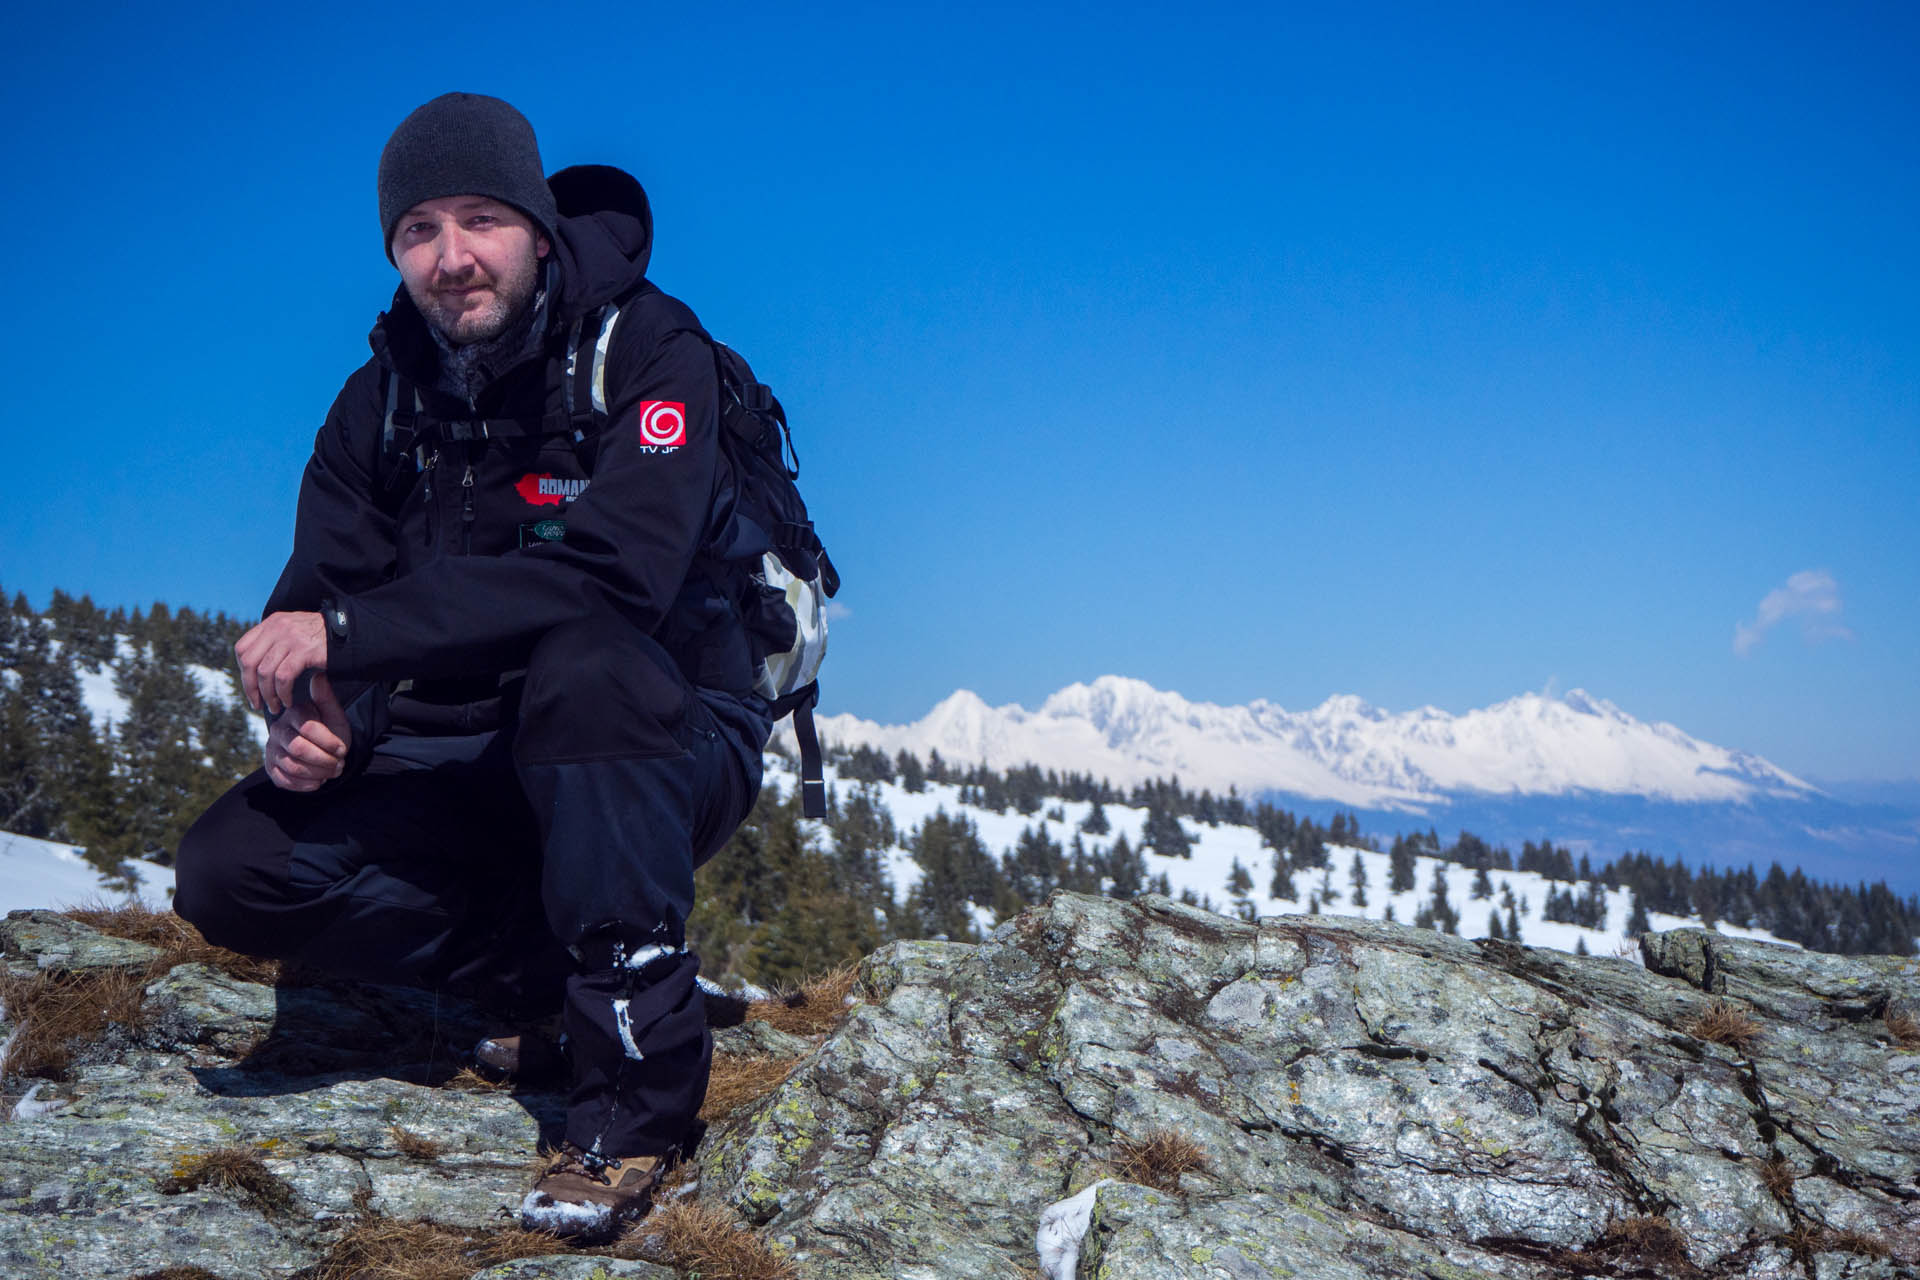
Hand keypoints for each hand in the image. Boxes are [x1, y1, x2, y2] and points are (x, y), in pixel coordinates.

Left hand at [236, 611, 326, 714]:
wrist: (351, 632)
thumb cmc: (322, 638)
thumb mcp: (293, 631)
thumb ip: (274, 642)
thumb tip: (255, 667)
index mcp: (272, 623)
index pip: (242, 649)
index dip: (243, 672)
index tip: (252, 687)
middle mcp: (278, 628)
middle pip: (249, 662)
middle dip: (250, 687)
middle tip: (257, 703)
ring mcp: (291, 638)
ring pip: (265, 672)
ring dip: (268, 695)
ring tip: (275, 706)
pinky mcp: (305, 650)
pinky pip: (284, 677)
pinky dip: (283, 693)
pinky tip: (288, 701)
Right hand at [263, 673, 351, 791]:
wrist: (323, 751)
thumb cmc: (330, 731)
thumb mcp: (334, 715)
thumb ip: (326, 698)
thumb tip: (319, 676)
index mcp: (294, 713)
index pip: (309, 728)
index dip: (329, 743)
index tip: (343, 750)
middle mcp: (278, 730)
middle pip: (299, 749)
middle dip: (324, 760)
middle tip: (339, 764)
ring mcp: (272, 749)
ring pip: (293, 766)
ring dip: (318, 773)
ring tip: (332, 772)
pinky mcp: (270, 767)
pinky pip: (283, 780)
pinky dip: (304, 785)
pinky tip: (318, 781)